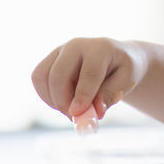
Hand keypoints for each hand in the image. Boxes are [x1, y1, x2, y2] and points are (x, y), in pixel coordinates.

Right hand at [31, 38, 146, 120]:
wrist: (116, 57)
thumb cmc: (122, 70)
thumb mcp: (126, 82)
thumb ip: (110, 95)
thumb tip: (95, 112)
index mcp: (100, 48)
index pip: (89, 73)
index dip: (82, 95)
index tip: (77, 114)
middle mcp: (76, 45)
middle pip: (59, 74)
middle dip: (63, 101)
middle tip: (75, 118)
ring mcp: (59, 51)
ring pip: (42, 77)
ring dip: (53, 100)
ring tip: (71, 110)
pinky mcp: (49, 60)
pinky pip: (38, 79)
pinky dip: (46, 96)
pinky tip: (63, 102)